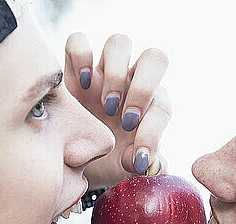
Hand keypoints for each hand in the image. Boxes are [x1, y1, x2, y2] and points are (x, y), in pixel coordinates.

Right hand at [64, 33, 170, 188]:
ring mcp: (103, 72)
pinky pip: (78, 41)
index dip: (153, 133)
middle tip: (126, 121)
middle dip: (143, 89)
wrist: (75, 162)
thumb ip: (146, 167)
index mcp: (150, 106)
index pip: (161, 107)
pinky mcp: (73, 69)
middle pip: (153, 59)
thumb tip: (148, 162)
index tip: (137, 159)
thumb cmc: (107, 162)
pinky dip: (80, 55)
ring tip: (105, 106)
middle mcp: (131, 82)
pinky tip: (81, 84)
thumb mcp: (126, 170)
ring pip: (119, 43)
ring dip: (115, 74)